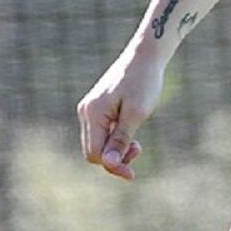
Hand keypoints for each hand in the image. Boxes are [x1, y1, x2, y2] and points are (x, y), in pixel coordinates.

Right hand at [76, 55, 163, 182]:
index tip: (133, 173)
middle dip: (114, 159)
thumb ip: (121, 139)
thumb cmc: (144, 82)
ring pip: (98, 143)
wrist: (145, 57)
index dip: (113, 166)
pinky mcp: (97, 108)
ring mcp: (90, 109)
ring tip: (137, 143)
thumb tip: (108, 163)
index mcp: (92, 113)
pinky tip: (132, 135)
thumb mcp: (136, 114)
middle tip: (138, 149)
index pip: (95, 154)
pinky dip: (115, 139)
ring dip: (116, 149)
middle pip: (93, 151)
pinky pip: (102, 133)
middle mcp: (86, 111)